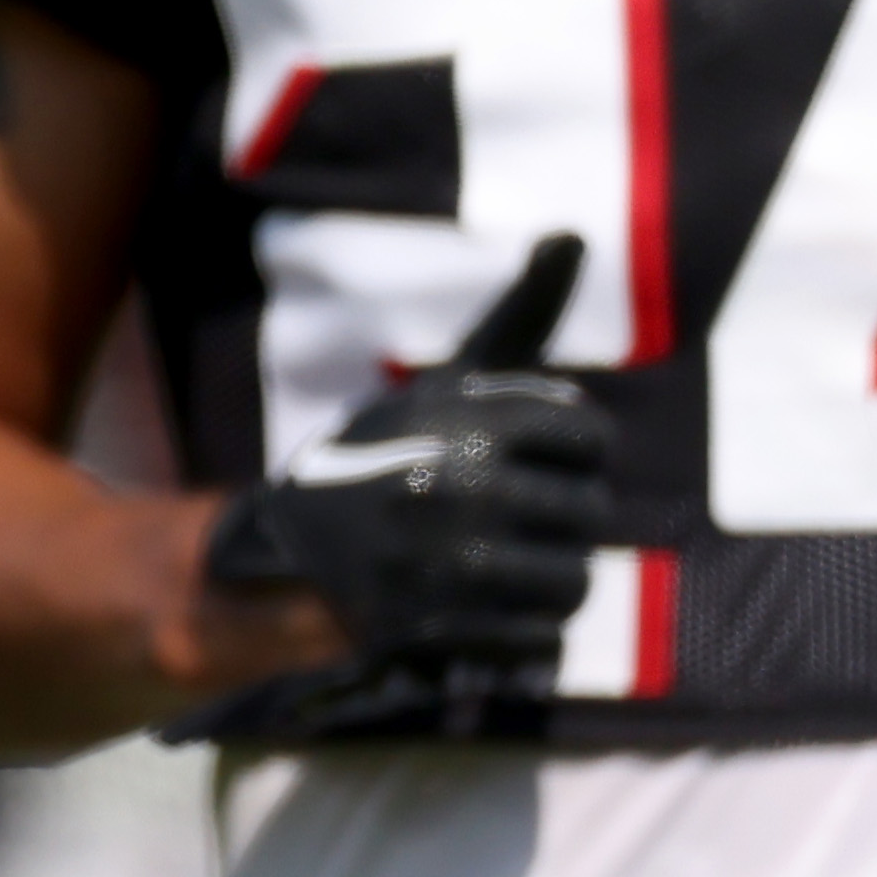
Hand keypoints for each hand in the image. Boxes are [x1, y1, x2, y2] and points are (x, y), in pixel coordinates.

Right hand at [168, 232, 611, 744]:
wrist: (286, 557)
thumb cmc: (384, 457)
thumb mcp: (446, 383)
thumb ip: (519, 315)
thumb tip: (572, 233)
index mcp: (469, 422)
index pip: (590, 436)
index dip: (569, 448)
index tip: (531, 455)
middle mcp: (464, 490)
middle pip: (589, 515)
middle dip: (556, 517)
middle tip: (505, 514)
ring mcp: (452, 568)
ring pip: (572, 584)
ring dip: (545, 578)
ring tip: (500, 561)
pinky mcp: (444, 633)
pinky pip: (544, 643)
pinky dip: (520, 631)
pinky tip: (480, 607)